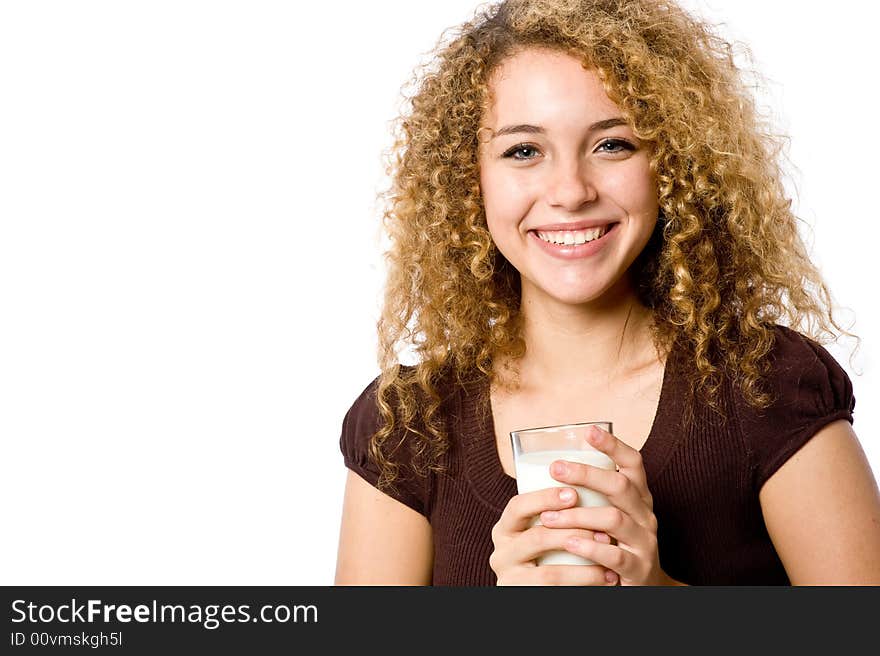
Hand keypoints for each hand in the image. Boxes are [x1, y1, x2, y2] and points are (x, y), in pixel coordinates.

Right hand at [489, 485, 619, 585]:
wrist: (539, 591)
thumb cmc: (547, 554)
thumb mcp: (542, 529)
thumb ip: (555, 509)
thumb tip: (593, 465)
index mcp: (506, 527)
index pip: (518, 506)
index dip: (544, 498)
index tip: (573, 494)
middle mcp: (501, 551)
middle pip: (536, 537)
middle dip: (574, 532)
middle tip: (604, 530)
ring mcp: (510, 577)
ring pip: (550, 569)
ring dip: (587, 563)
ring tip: (610, 554)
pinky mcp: (521, 595)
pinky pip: (556, 589)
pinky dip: (585, 581)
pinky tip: (607, 576)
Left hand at [538, 424, 670, 585]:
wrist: (647, 589)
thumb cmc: (618, 544)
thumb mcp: (612, 516)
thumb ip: (594, 495)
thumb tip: (553, 465)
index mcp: (639, 498)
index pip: (634, 464)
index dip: (614, 445)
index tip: (589, 431)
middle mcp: (646, 515)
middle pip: (620, 486)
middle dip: (586, 474)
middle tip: (555, 468)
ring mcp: (645, 542)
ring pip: (613, 519)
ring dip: (577, 515)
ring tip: (548, 516)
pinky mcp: (638, 569)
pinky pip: (615, 555)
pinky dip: (590, 548)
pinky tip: (568, 545)